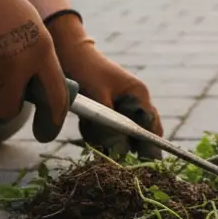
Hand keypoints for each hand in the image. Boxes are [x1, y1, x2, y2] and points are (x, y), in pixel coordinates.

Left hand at [44, 10, 163, 158]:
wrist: (65, 53)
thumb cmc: (84, 70)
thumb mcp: (98, 100)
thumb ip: (110, 126)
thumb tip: (120, 153)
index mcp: (139, 95)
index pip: (152, 128)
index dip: (149, 148)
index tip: (143, 166)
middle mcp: (134, 102)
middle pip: (137, 135)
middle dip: (123, 144)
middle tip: (107, 146)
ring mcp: (120, 105)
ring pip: (120, 135)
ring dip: (106, 138)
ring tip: (90, 127)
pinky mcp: (106, 110)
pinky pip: (106, 130)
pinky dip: (96, 132)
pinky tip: (86, 123)